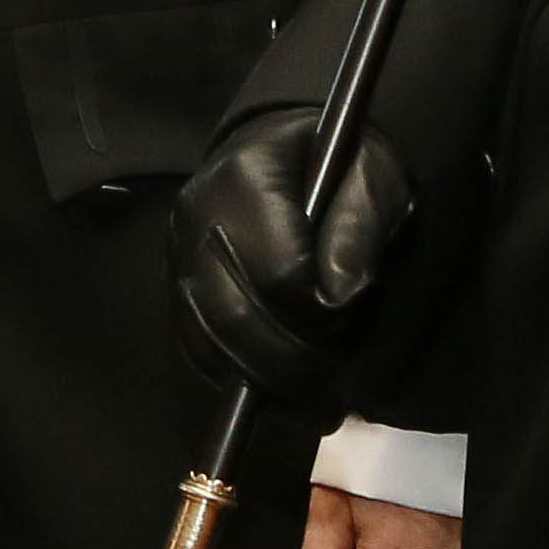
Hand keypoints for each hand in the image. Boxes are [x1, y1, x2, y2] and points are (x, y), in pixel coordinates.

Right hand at [171, 105, 414, 409]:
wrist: (287, 148)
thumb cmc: (341, 163)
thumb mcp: (373, 176)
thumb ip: (360, 228)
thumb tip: (338, 296)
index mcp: (244, 178)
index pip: (277, 271)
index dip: (317, 314)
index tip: (351, 326)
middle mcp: (196, 216)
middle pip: (233, 314)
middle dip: (288, 364)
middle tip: (333, 393)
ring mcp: (177, 252)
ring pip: (207, 339)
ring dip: (262, 380)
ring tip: (312, 400)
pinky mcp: (175, 283)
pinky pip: (194, 346)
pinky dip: (234, 376)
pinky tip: (277, 389)